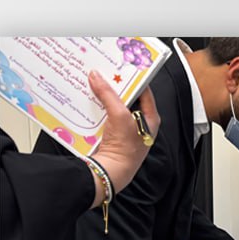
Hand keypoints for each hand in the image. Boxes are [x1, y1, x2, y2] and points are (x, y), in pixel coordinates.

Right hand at [89, 71, 159, 207]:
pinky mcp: (112, 136)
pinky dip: (97, 109)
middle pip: (127, 99)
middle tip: (105, 74)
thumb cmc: (125, 149)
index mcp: (150, 119)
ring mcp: (125, 131)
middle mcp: (140, 124)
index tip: (123, 68)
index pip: (145, 92)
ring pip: (114, 107)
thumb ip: (109, 94)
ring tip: (94, 84)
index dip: (135, 79)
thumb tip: (97, 77)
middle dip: (115, 88)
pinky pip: (104, 117)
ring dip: (104, 98)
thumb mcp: (119, 115)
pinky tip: (88, 101)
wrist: (110, 172)